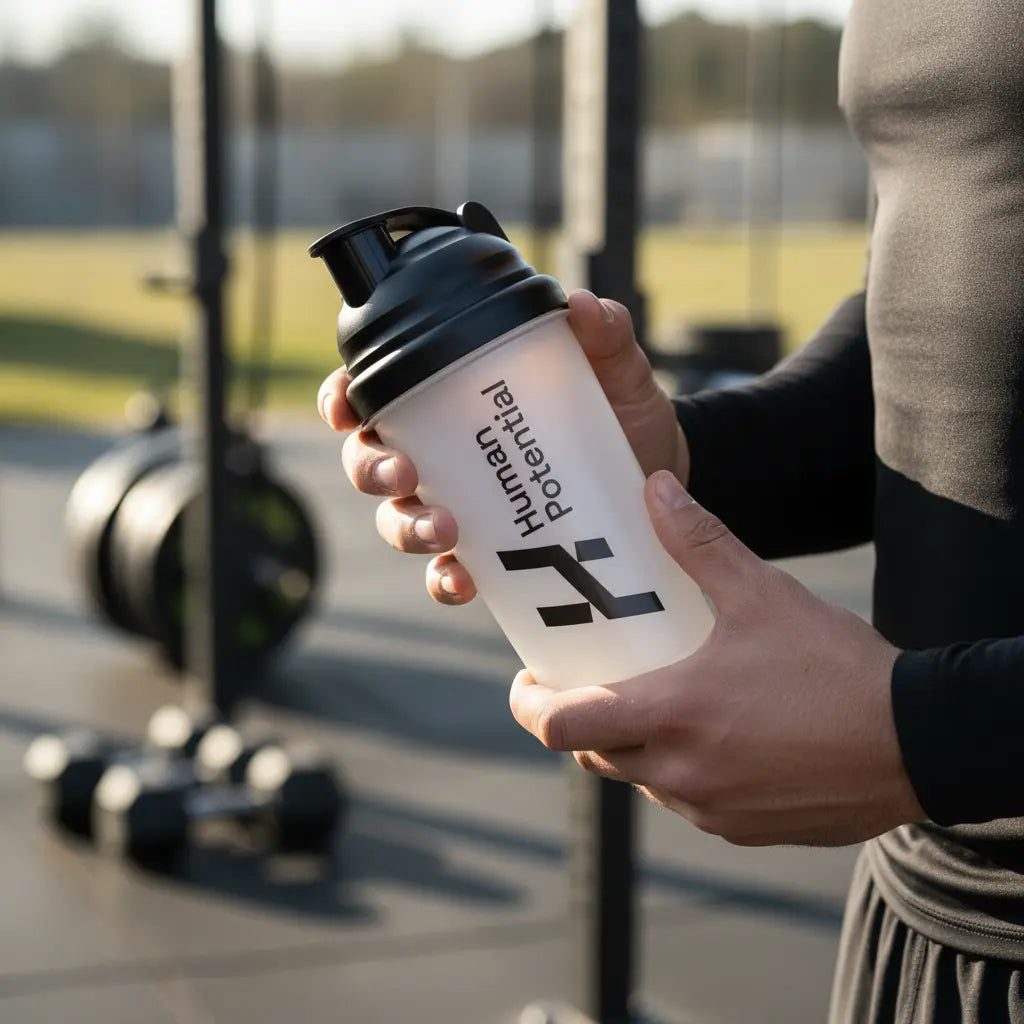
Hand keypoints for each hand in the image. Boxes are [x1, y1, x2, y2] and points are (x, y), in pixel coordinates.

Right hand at [317, 289, 689, 605]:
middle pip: (369, 461)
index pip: (375, 392)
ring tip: (444, 530)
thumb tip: (579, 306)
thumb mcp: (614, 368)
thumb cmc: (619, 410)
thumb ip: (602, 332)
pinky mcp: (489, 554)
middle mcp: (443, 453)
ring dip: (405, 527)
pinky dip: (445, 581)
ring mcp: (461, 506)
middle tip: (406, 472)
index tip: (343, 407)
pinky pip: (446, 574)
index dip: (341, 397)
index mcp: (454, 399)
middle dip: (371, 469)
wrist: (661, 472)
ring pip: (396, 520)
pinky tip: (462, 580)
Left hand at [509, 470, 924, 846]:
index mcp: (673, 714)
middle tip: (595, 683)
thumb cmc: (836, 668)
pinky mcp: (743, 830)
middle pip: (595, 755)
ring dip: (634, 747)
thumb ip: (699, 540)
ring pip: (640, 781)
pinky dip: (681, 772)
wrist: (918, 743)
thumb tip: (655, 486)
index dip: (530, 707)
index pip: (562, 727)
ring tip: (659, 702)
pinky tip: (715, 737)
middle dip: (583, 721)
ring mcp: (711, 809)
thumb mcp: (761, 593)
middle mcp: (680, 772)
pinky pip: (687, 804)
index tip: (527, 683)